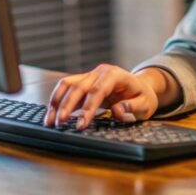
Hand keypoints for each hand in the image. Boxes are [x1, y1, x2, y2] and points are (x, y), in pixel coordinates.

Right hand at [44, 64, 163, 129]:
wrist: (140, 88)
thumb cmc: (142, 96)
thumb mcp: (145, 104)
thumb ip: (133, 108)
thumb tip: (117, 111)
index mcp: (115, 75)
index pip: (97, 90)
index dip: (88, 107)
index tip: (81, 124)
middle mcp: (99, 72)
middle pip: (78, 86)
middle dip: (67, 106)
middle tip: (59, 124)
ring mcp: (89, 76)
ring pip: (67, 85)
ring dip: (57, 102)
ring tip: (50, 121)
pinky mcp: (83, 83)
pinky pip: (66, 90)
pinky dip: (57, 102)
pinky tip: (52, 115)